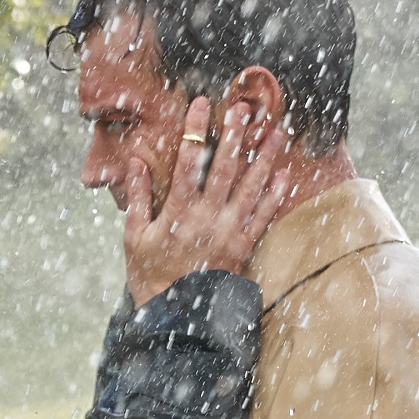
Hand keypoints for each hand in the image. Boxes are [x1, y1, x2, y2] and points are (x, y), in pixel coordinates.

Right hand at [122, 96, 292, 308]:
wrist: (174, 313)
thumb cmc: (149, 273)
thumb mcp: (135, 235)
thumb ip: (139, 197)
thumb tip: (136, 162)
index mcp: (177, 211)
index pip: (186, 162)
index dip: (194, 131)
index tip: (201, 105)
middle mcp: (206, 217)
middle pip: (223, 168)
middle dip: (233, 135)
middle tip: (243, 108)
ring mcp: (228, 231)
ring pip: (249, 187)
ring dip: (264, 157)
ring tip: (275, 131)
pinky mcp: (242, 246)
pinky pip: (263, 216)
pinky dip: (274, 195)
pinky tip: (284, 174)